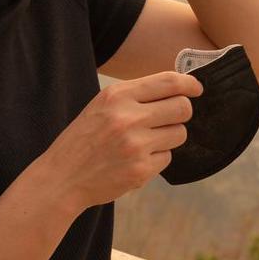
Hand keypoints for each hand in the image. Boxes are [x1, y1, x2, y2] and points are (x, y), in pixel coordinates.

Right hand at [36, 69, 203, 210]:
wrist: (61, 177)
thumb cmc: (85, 138)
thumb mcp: (102, 105)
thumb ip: (136, 95)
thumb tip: (179, 87)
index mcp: (118, 95)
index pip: (170, 82)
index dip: (190, 84)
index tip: (197, 89)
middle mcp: (128, 117)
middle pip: (183, 107)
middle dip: (182, 112)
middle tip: (169, 118)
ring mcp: (135, 145)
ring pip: (179, 133)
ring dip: (169, 137)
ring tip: (145, 141)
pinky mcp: (141, 169)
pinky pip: (167, 157)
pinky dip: (157, 158)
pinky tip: (135, 160)